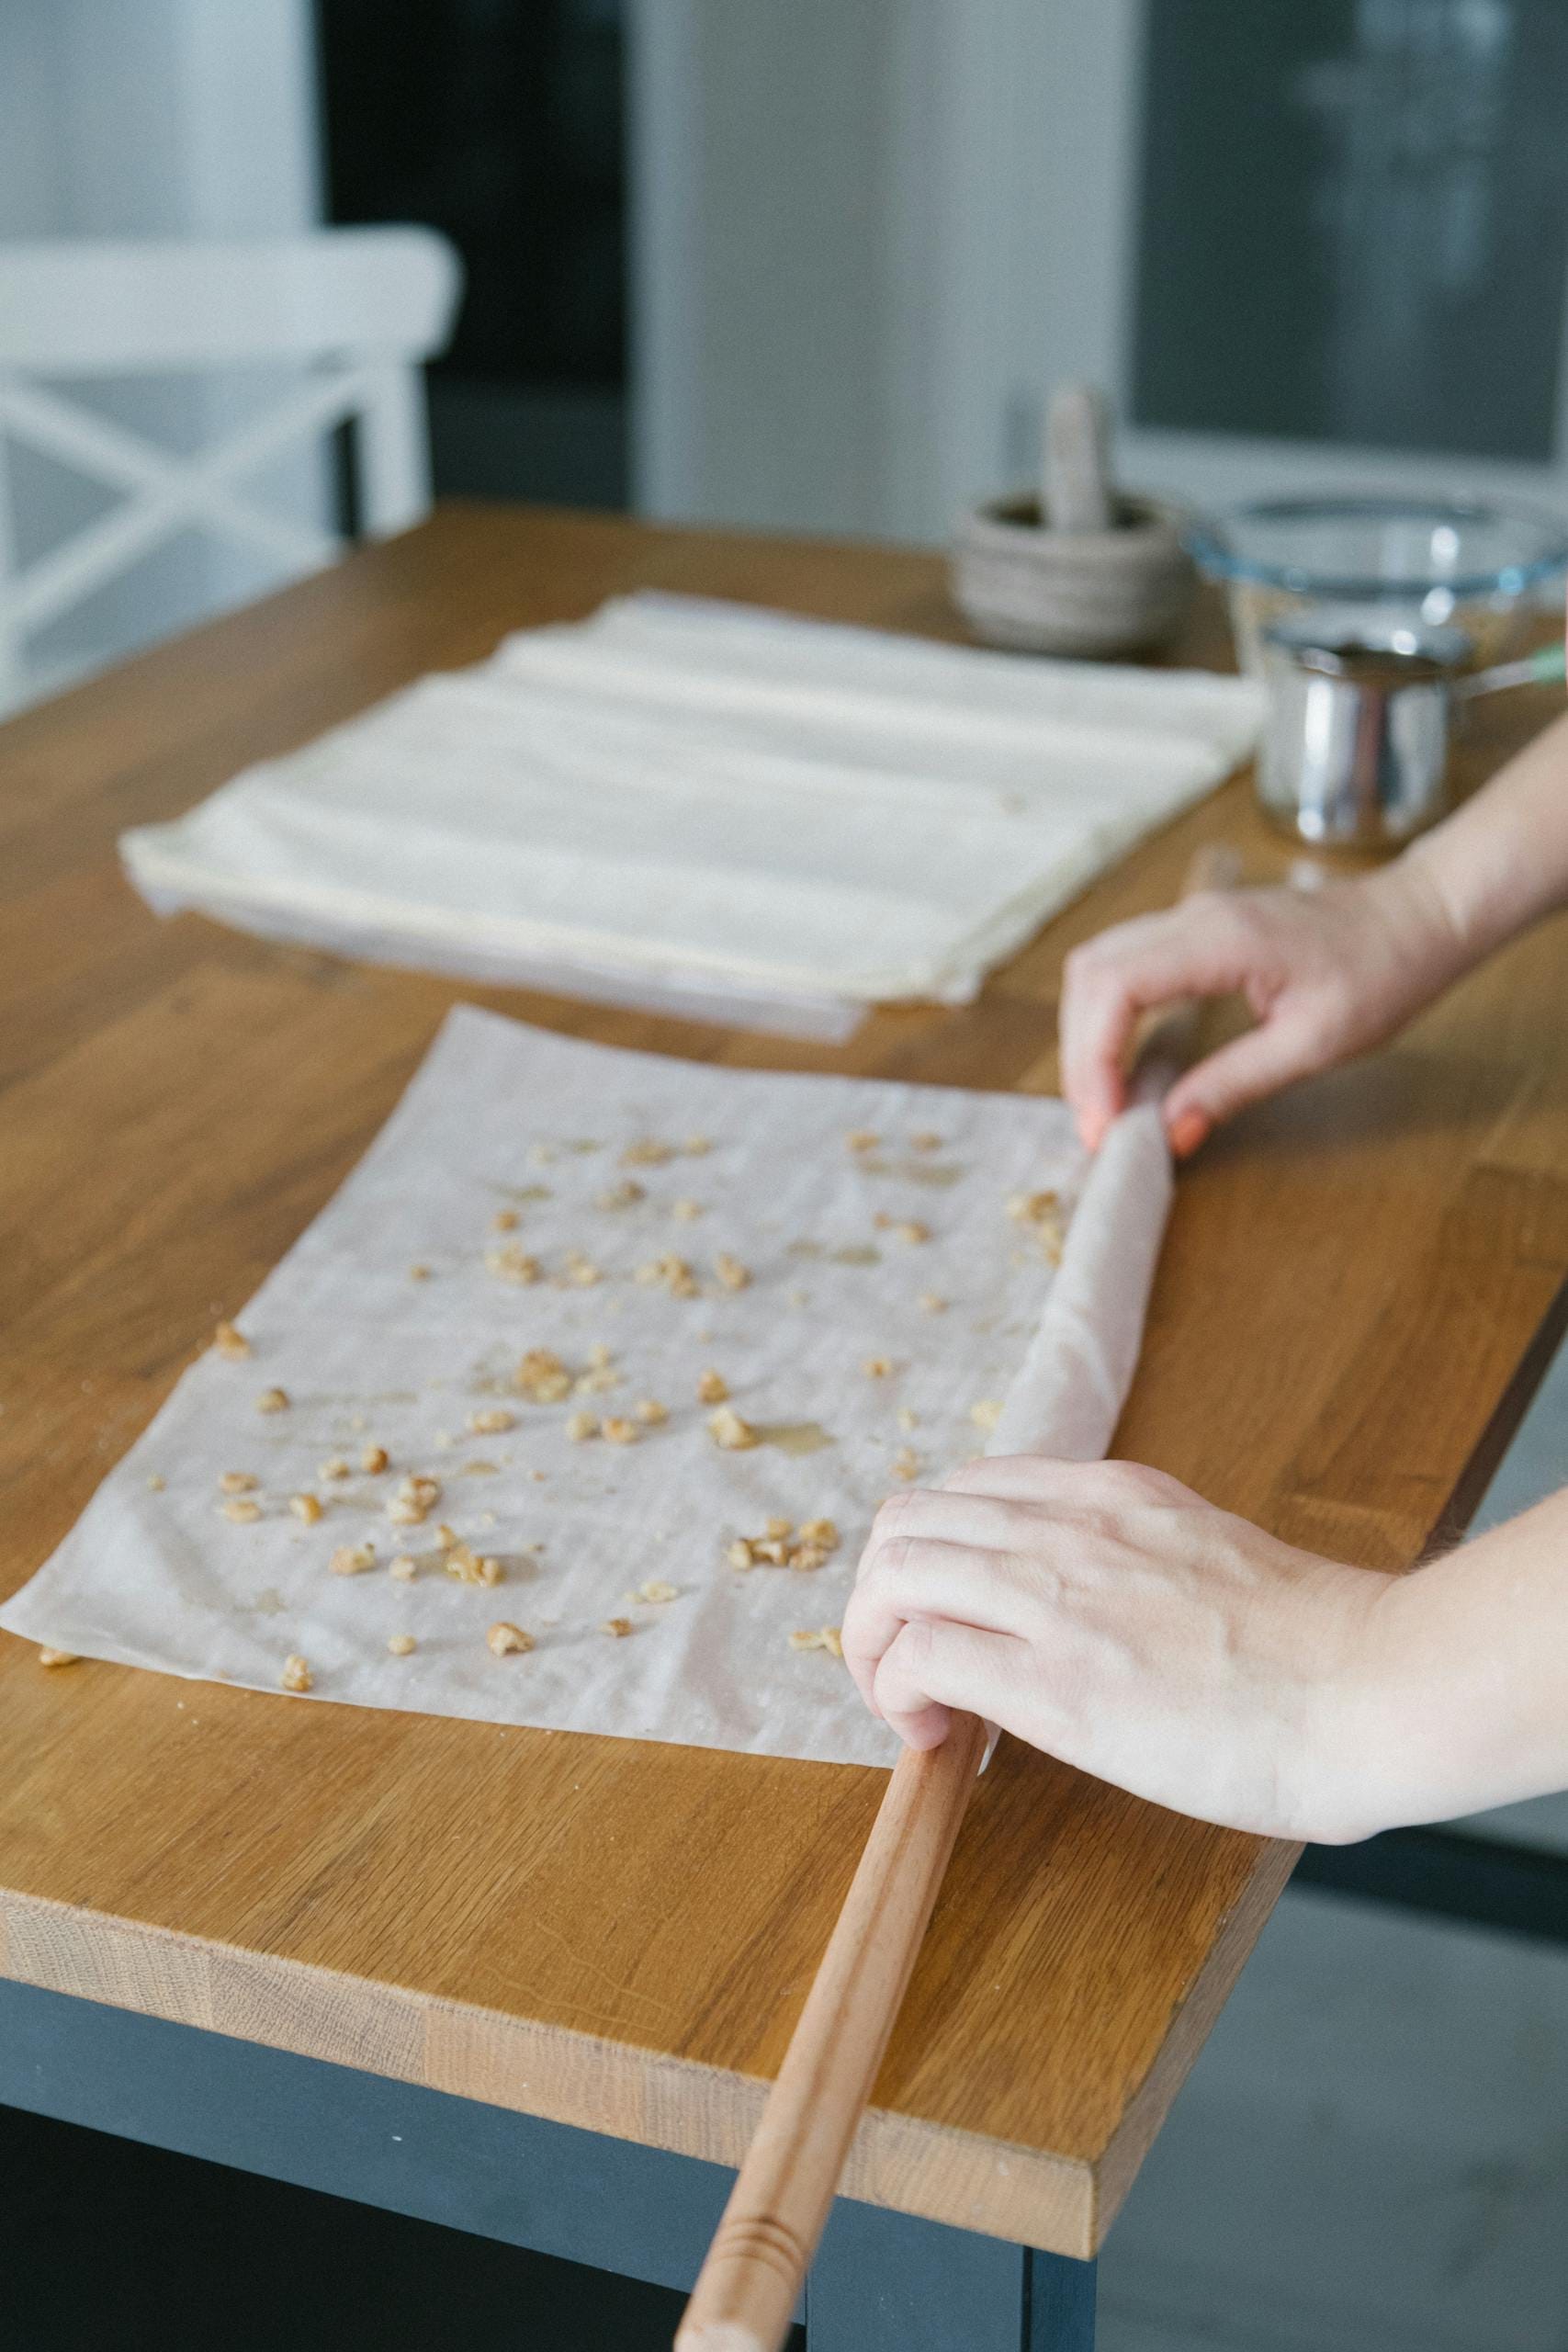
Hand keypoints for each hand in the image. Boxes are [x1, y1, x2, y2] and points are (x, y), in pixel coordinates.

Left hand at [843, 1456, 1396, 1841]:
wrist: (1370, 1690)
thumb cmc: (1311, 1652)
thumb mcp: (1202, 1554)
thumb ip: (1130, 1560)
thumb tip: (1084, 1612)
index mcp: (1109, 1494)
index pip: (966, 1490)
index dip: (934, 1557)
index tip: (952, 1620)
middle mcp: (1068, 1527)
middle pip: (905, 1521)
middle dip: (879, 1596)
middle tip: (905, 1668)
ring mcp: (1056, 1596)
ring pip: (893, 1574)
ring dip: (871, 1642)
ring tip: (906, 1704)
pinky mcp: (1053, 1682)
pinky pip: (920, 1656)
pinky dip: (898, 1695)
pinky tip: (936, 1739)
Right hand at [1059, 860, 1469, 1155]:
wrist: (1416, 918)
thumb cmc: (1381, 973)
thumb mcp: (1314, 1044)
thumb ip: (1234, 1084)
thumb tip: (1170, 1131)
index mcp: (1221, 938)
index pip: (1116, 988)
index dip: (1094, 1059)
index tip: (1104, 1122)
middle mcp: (1193, 917)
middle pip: (1090, 975)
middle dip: (1080, 1055)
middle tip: (1098, 1124)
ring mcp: (1190, 918)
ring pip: (1098, 967)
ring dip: (1087, 1035)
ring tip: (1106, 1101)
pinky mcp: (1194, 932)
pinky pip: (1124, 966)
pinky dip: (1108, 1017)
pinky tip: (1124, 1063)